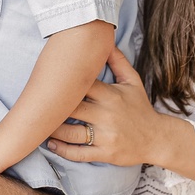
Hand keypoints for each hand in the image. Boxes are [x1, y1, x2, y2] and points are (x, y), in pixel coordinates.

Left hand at [47, 47, 167, 167]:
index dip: (63, 83)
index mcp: (111, 95)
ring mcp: (105, 136)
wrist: (158, 138)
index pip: (82, 85)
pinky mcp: (105, 153)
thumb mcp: (133, 82)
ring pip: (71, 132)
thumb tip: (105, 41)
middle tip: (37, 104)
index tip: (48, 81)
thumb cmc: (141, 108)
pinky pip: (79, 153)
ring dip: (53, 129)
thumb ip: (118, 61)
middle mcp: (106, 115)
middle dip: (53, 106)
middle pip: (72, 108)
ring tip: (40, 124)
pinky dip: (62, 150)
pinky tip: (52, 144)